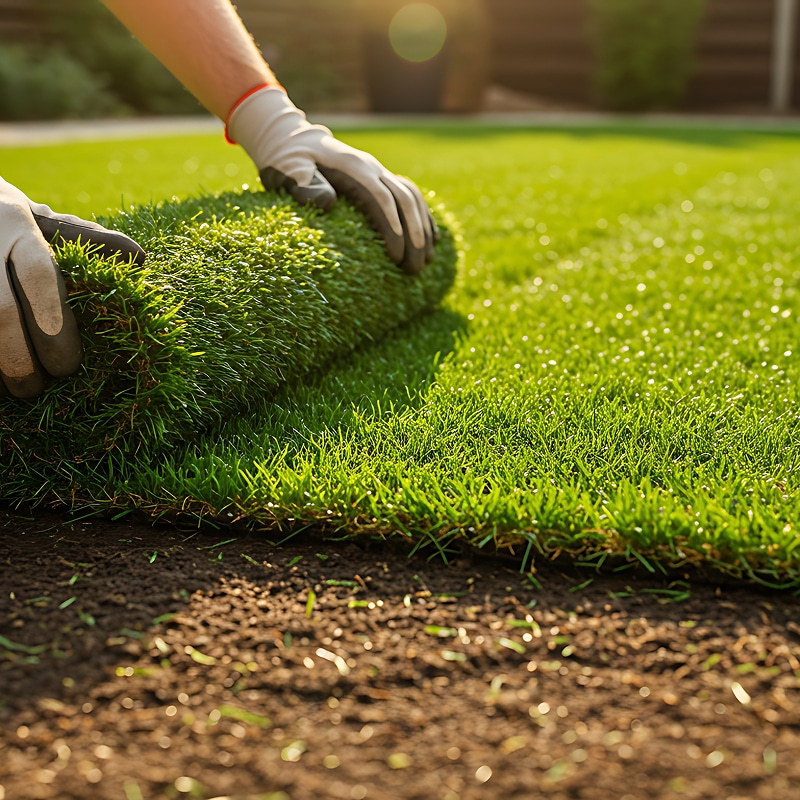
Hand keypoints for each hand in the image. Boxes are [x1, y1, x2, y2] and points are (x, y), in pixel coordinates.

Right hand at [0, 177, 144, 398]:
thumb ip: (80, 238)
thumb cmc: (0, 218)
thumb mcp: (35, 217)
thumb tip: (138, 259)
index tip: (68, 365)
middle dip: (22, 357)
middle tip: (40, 387)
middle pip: (0, 311)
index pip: (38, 276)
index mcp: (17, 223)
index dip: (55, 323)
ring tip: (14, 392)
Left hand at [226, 86, 437, 274]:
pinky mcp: (380, 179)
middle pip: (404, 200)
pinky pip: (411, 196)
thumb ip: (305, 186)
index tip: (396, 257)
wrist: (289, 139)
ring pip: (412, 198)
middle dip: (414, 236)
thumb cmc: (286, 161)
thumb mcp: (287, 171)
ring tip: (426, 262)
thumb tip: (328, 203)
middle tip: (414, 270)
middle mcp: (371, 168)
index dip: (392, 228)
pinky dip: (423, 218)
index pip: (381, 199)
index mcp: (352, 167)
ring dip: (423, 230)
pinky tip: (430, 241)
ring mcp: (378, 172)